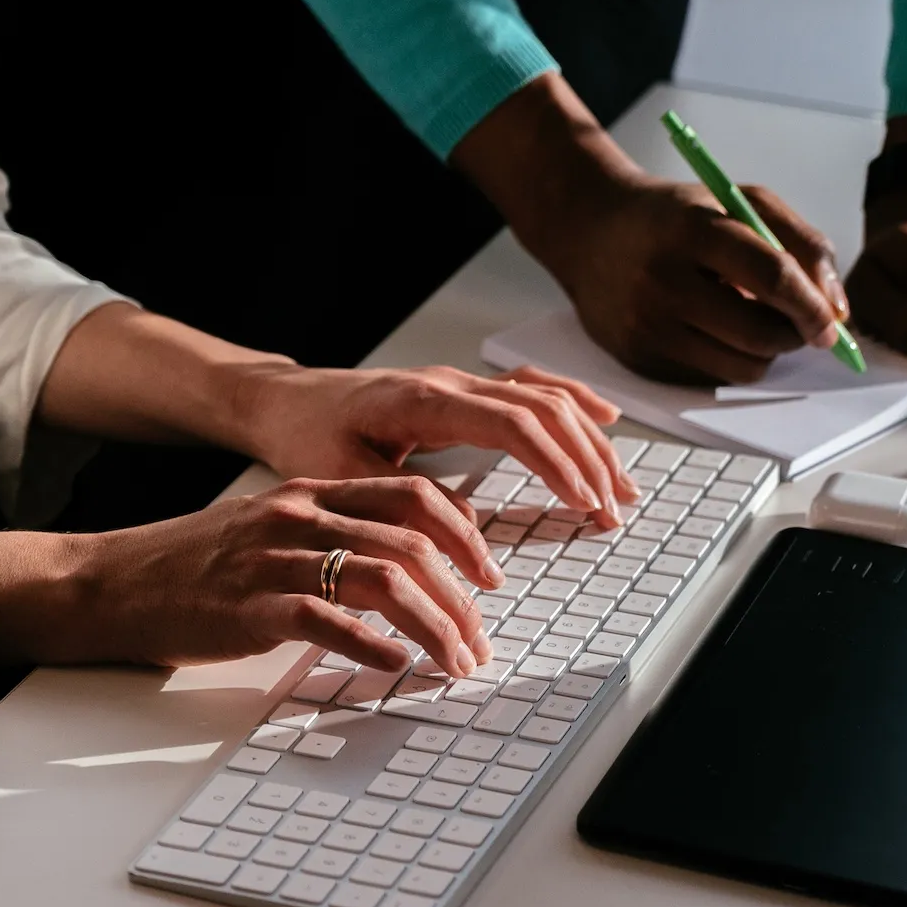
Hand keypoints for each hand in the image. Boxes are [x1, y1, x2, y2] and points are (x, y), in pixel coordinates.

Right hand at [53, 476, 501, 676]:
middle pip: (411, 543)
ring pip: (382, 580)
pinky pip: (325, 622)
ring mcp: (273, 561)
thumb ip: (329, 539)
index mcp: (309, 494)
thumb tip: (400, 572)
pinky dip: (370, 645)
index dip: (465, 536)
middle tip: (479, 639)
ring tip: (452, 661)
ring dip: (432, 626)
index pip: (413, 496)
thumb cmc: (189, 567)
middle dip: (461, 597)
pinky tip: (394, 665)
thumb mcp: (267, 532)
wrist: (109, 583)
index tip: (489, 579)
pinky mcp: (249, 607)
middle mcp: (298, 518)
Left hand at [243, 363, 636, 526]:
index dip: (555, 461)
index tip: (583, 501)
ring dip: (589, 440)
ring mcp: (460, 382)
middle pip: (542, 409)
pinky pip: (532, 388)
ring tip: (621, 485)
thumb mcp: (342, 476)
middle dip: (586, 459)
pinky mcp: (463, 391)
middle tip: (613, 509)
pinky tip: (606, 422)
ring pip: (545, 398)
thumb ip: (402, 498)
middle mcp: (449, 383)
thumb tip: (467, 524)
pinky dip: (574, 404)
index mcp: (422, 401)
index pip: (511, 423)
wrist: (285, 401)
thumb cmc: (305, 436)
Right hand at [448, 73, 846, 386]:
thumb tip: (837, 309)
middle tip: (800, 323)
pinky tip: (713, 330)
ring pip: (740, 367)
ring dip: (764, 351)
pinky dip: (728, 361)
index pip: (771, 277)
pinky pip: (710, 380)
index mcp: (693, 229)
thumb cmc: (675, 216)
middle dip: (794, 335)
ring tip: (751, 319)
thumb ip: (799, 242)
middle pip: (759, 334)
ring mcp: (646, 325)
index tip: (832, 323)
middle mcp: (663, 280)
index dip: (812, 306)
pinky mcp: (637, 358)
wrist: (588, 230)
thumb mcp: (739, 201)